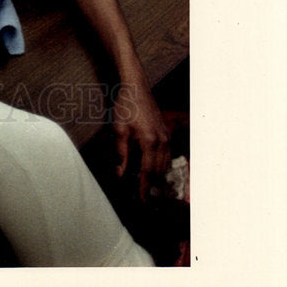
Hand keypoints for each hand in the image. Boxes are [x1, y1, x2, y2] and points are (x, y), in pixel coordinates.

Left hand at [112, 83, 170, 198]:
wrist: (136, 86)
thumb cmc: (125, 105)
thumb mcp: (119, 129)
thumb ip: (120, 153)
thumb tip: (120, 174)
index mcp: (150, 141)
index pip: (149, 172)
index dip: (145, 188)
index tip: (142, 200)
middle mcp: (162, 141)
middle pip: (160, 170)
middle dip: (152, 185)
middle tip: (143, 196)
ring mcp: (166, 136)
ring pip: (165, 163)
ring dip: (157, 175)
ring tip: (146, 185)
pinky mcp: (166, 132)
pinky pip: (167, 154)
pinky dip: (160, 164)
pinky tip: (152, 166)